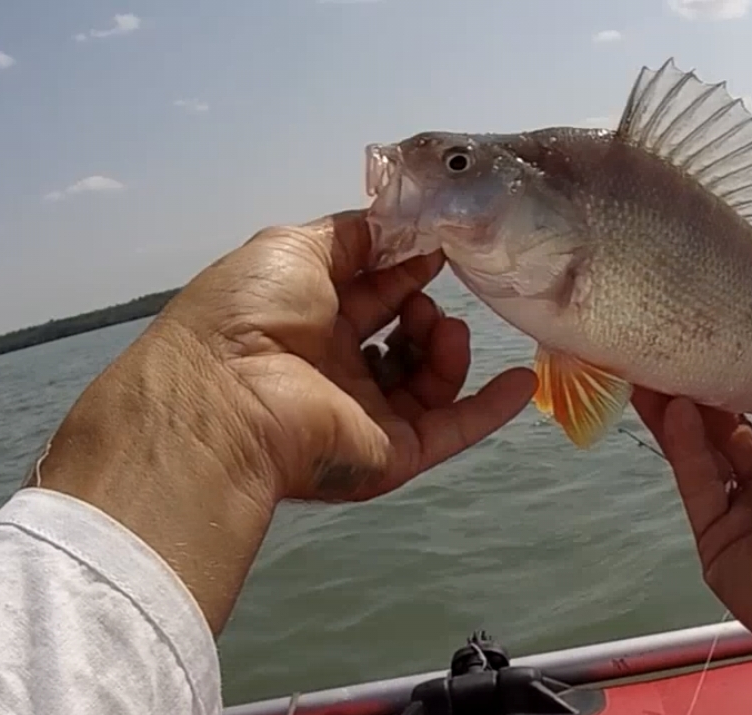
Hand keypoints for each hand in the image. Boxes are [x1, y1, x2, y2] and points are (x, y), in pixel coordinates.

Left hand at [32, 210, 534, 632]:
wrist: (230, 399)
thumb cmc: (250, 314)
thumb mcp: (294, 247)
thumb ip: (351, 235)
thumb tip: (399, 223)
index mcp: (307, 318)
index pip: (373, 290)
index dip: (407, 265)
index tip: (442, 243)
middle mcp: (336, 367)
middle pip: (404, 334)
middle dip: (425, 306)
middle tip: (430, 293)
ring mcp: (366, 413)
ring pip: (430, 379)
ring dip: (448, 347)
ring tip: (443, 330)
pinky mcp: (393, 453)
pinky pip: (452, 429)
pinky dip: (491, 407)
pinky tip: (521, 380)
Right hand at [632, 332, 751, 664]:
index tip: (743, 329)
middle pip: (741, 426)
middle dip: (716, 388)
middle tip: (687, 343)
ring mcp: (750, 511)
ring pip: (711, 451)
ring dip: (688, 412)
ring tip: (659, 366)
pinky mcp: (720, 537)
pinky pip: (700, 485)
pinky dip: (685, 449)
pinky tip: (672, 410)